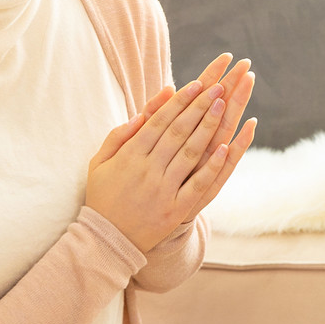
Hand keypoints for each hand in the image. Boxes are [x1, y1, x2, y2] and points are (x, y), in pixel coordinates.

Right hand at [84, 53, 258, 250]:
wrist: (107, 241)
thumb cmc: (103, 197)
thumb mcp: (99, 163)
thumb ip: (118, 137)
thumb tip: (141, 114)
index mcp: (129, 156)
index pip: (159, 121)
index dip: (180, 101)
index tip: (198, 82)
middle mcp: (147, 170)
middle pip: (178, 131)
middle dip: (199, 106)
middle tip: (219, 85)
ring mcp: (162, 190)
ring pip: (189, 152)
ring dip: (208, 126)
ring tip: (224, 104)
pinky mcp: (175, 210)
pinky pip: (197, 184)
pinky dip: (211, 166)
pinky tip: (225, 147)